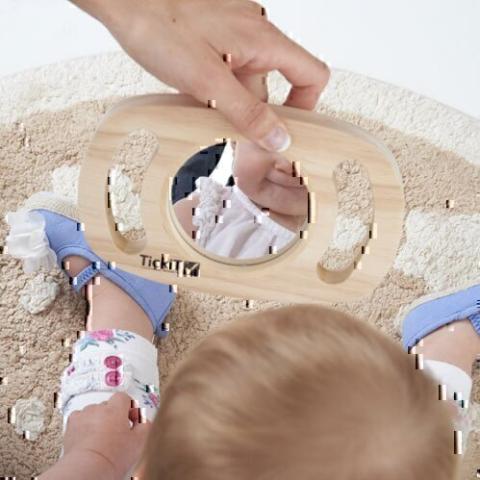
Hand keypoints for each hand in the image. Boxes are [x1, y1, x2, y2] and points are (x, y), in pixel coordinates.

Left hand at [63, 392, 150, 478]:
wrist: (88, 470)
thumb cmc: (112, 457)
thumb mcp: (139, 442)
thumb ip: (145, 426)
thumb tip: (144, 422)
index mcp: (115, 408)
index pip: (123, 397)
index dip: (129, 407)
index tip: (131, 418)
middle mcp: (97, 409)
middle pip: (108, 405)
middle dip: (113, 416)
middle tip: (118, 432)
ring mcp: (82, 417)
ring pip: (93, 413)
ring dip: (98, 421)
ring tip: (102, 438)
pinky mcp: (70, 428)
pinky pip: (79, 420)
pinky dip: (83, 427)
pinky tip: (89, 439)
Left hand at [72, 0, 329, 151]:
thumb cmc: (159, 25)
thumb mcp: (209, 83)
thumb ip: (247, 113)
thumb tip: (278, 137)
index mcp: (264, 40)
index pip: (312, 74)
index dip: (305, 105)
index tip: (284, 128)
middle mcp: (254, 30)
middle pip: (272, 83)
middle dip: (253, 111)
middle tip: (228, 127)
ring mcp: (233, 28)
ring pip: (246, 76)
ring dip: (230, 98)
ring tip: (201, 105)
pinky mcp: (213, 29)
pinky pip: (228, 63)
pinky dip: (216, 83)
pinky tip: (192, 89)